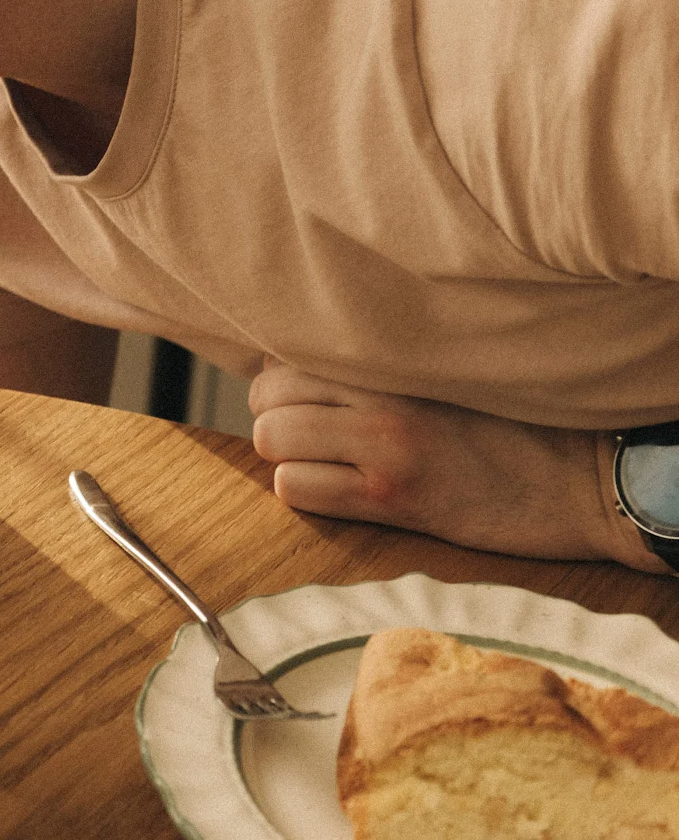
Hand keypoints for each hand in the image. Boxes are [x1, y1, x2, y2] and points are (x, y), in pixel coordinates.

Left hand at [248, 360, 658, 569]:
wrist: (582, 482)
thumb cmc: (516, 428)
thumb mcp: (447, 375)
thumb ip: (383, 364)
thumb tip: (299, 364)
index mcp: (395, 357)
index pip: (287, 353)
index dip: (280, 378)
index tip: (301, 395)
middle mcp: (381, 394)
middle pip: (267, 394)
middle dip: (274, 416)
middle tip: (307, 434)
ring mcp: (385, 445)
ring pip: (272, 439)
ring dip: (285, 455)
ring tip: (320, 463)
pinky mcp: (394, 497)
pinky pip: (299, 489)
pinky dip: (303, 490)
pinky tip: (334, 491)